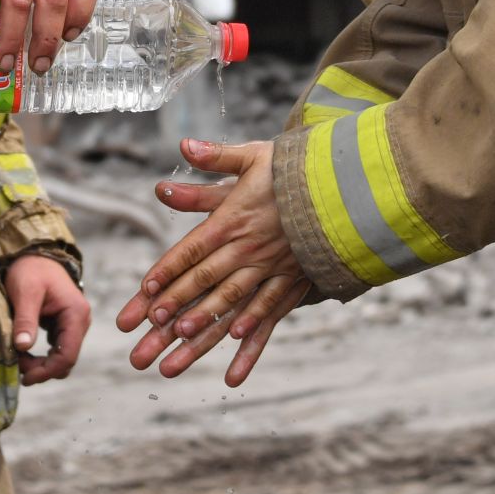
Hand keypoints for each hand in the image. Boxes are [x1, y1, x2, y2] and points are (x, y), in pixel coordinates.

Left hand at [4, 253, 89, 385]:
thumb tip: (22, 347)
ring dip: (42, 364)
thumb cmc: (30, 270)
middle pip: (66, 360)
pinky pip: (57, 349)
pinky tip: (24, 353)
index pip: (67, 355)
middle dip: (42, 369)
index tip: (25, 377)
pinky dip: (42, 356)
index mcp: (76, 314)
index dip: (47, 371)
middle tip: (17, 366)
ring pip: (62, 357)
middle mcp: (80, 321)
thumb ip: (25, 319)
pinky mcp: (65, 326)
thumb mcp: (25, 292)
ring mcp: (74, 324)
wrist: (35, 254)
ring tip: (18, 358)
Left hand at [116, 139, 311, 385]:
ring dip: (205, 326)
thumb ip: (216, 156)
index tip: (144, 292)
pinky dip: (253, 331)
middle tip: (148, 333)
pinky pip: (271, 311)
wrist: (350, 186)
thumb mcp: (254, 155)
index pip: (192, 248)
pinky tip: (235, 348)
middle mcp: (250, 247)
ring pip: (233, 302)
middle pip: (205, 281)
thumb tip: (183, 145)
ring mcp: (273, 267)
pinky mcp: (295, 279)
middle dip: (174, 308)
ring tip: (179, 347)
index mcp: (234, 219)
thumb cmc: (297, 170)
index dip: (167, 270)